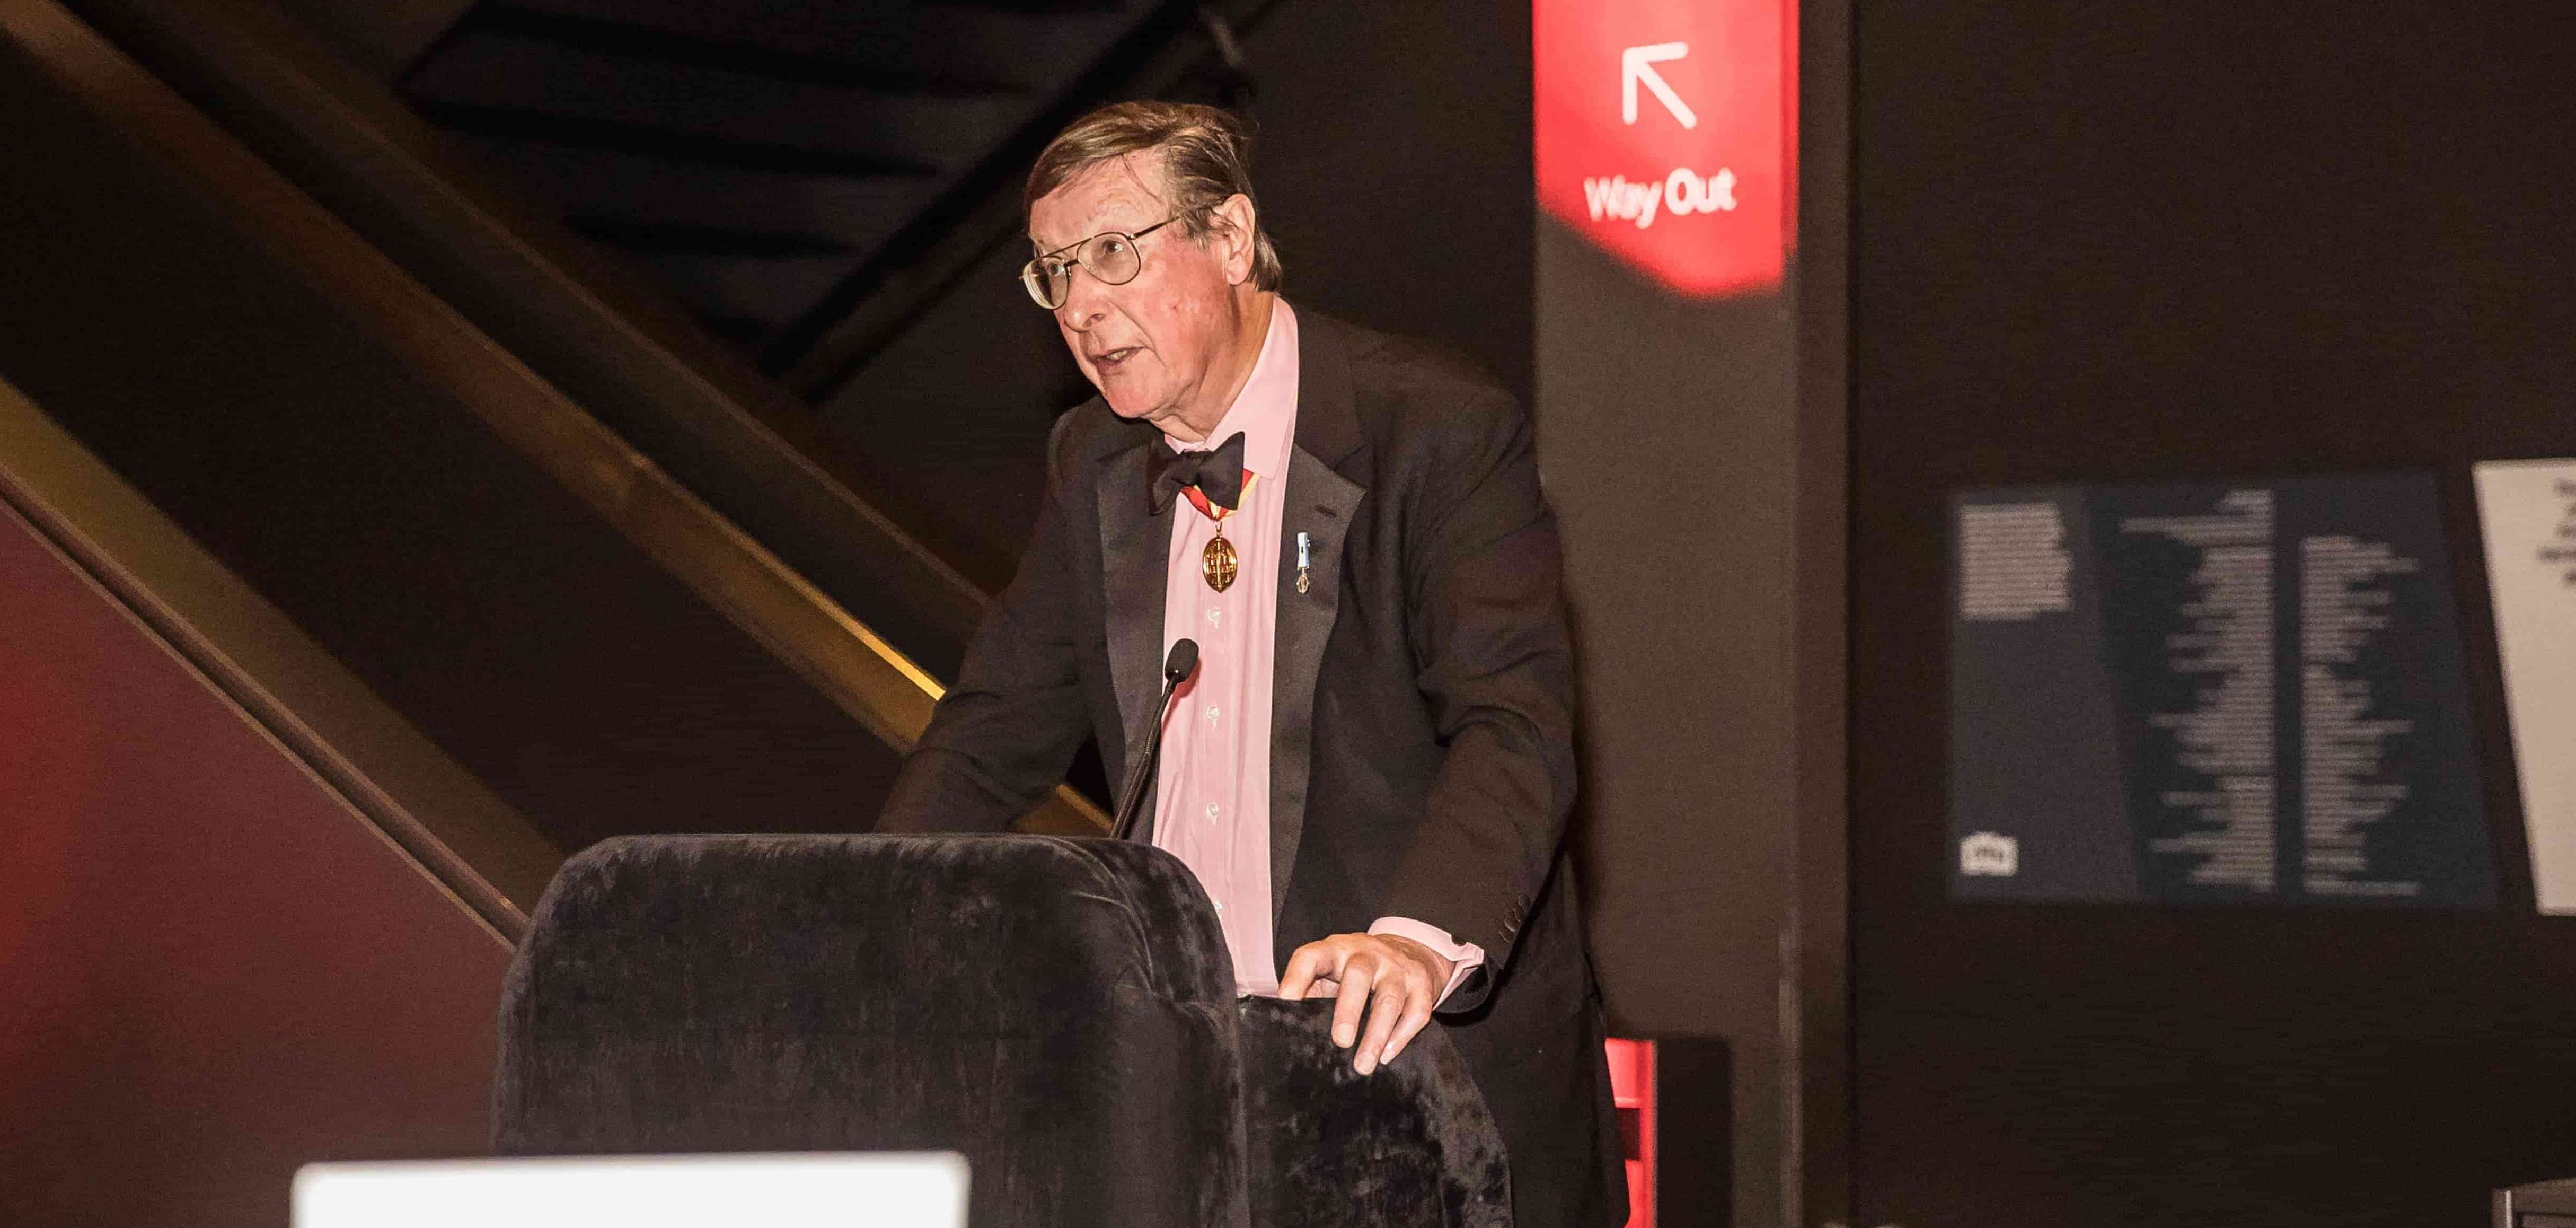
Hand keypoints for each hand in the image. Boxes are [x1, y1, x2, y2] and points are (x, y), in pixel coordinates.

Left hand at [1277, 932, 1455, 1074]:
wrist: (1411, 948)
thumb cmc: (1359, 969)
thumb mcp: (1333, 969)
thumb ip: (1312, 990)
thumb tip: (1287, 1025)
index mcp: (1336, 950)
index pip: (1311, 956)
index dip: (1296, 977)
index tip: (1286, 1001)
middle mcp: (1368, 954)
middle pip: (1358, 977)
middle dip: (1348, 1010)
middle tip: (1340, 1041)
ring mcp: (1397, 968)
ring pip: (1389, 999)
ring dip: (1376, 1035)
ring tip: (1363, 1065)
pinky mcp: (1422, 984)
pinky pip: (1416, 1012)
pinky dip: (1401, 1037)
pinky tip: (1387, 1056)